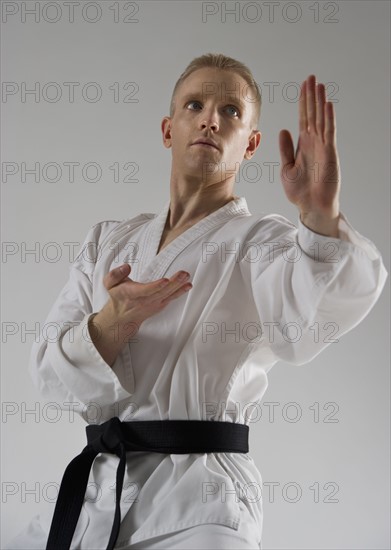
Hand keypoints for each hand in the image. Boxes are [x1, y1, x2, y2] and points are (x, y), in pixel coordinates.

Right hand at [89, 264, 191, 365]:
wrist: (122, 316)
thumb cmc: (118, 296)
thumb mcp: (109, 284)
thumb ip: (115, 274)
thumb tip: (127, 267)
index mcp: (131, 293)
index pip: (144, 291)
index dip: (155, 286)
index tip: (165, 280)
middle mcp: (144, 300)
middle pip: (160, 292)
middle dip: (173, 283)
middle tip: (183, 274)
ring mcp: (154, 303)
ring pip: (168, 294)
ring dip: (179, 285)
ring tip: (187, 276)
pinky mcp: (160, 304)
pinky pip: (171, 298)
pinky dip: (180, 292)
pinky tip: (188, 285)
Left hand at [278, 74, 340, 236]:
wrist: (310, 206)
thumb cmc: (299, 191)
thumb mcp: (287, 167)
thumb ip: (286, 149)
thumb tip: (283, 130)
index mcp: (303, 145)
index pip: (303, 118)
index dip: (303, 102)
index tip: (303, 86)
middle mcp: (314, 142)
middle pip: (312, 114)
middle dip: (311, 96)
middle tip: (311, 77)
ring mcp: (323, 147)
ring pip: (321, 119)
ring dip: (320, 102)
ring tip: (319, 85)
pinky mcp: (329, 154)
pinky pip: (329, 133)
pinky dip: (328, 119)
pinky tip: (327, 105)